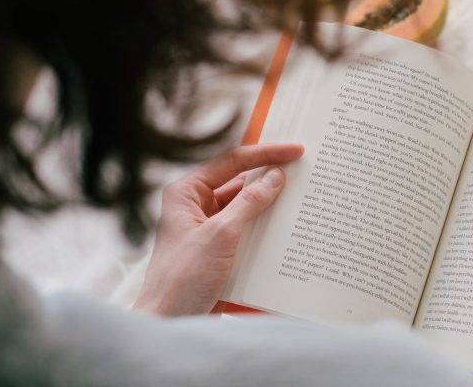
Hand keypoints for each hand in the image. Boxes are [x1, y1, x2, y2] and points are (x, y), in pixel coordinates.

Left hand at [133, 143, 303, 316]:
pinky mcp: (219, 250)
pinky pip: (247, 230)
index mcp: (186, 193)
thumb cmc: (182, 279)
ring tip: (301, 196)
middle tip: (302, 169)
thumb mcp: (220, 235)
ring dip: (270, 204)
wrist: (169, 323)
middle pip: (239, 182)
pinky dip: (266, 227)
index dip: (264, 154)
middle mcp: (195, 206)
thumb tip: (275, 177)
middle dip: (269, 177)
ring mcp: (208, 229)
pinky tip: (288, 227)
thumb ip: (249, 203)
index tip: (294, 150)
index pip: (230, 162)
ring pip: (245, 207)